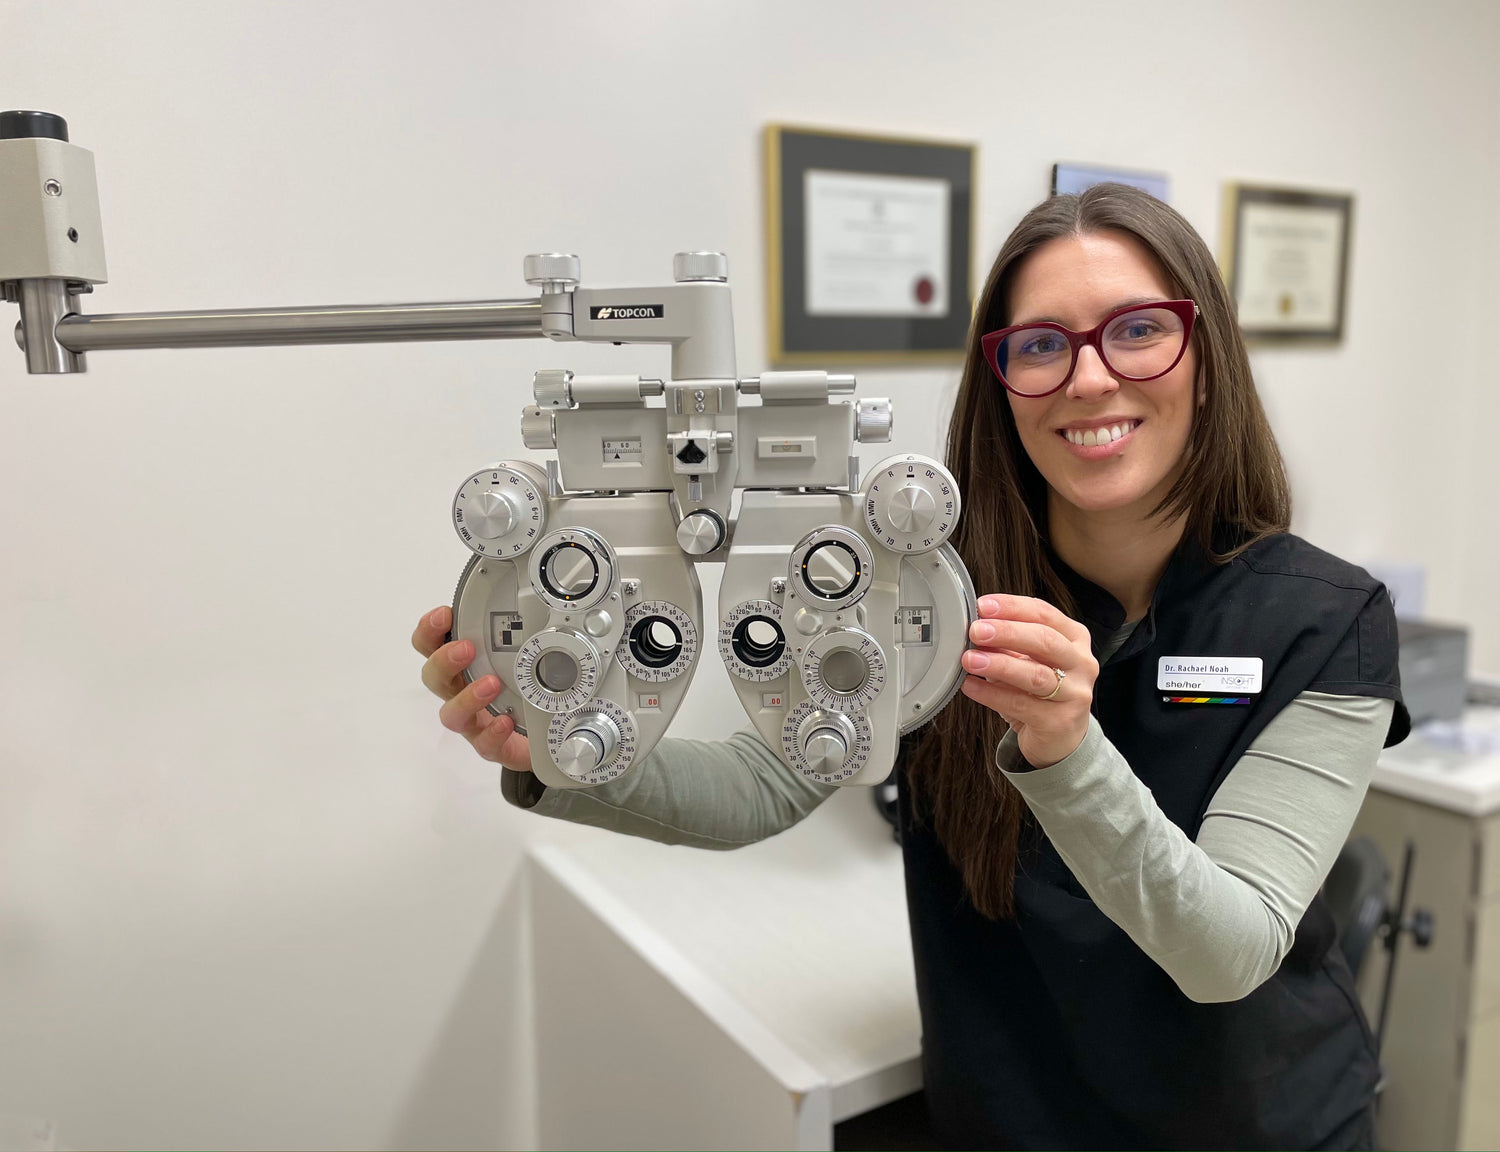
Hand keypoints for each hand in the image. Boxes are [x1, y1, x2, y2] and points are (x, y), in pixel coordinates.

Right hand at [412, 605, 533, 772]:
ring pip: (452, 714)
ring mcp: (475, 722)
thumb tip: (526, 595)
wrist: (545, 733)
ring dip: (468, 697)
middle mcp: (462, 693)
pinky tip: (506, 721)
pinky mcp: (493, 746)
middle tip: (466, 648)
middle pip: (434, 678)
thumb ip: (517, 630)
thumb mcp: (522, 653)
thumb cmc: (524, 689)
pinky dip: (492, 733)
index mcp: (463, 667)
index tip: (444, 614)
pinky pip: (483, 744)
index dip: (430, 630)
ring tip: (491, 684)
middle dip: (444, 660)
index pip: (431, 645)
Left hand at [958, 594, 1097, 768]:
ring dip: (999, 664)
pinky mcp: (1060, 722)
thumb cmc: (1041, 692)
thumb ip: (1009, 642)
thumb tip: (977, 625)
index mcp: (1074, 638)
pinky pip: (1021, 705)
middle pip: (1045, 640)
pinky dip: (992, 694)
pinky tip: (972, 686)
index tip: (983, 605)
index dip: (1013, 607)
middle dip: (1007, 632)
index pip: (1044, 614)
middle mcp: (1081, 663)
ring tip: (970, 659)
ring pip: (1036, 675)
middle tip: (976, 631)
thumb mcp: (1029, 660)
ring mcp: (1075, 694)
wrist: (1060, 738)